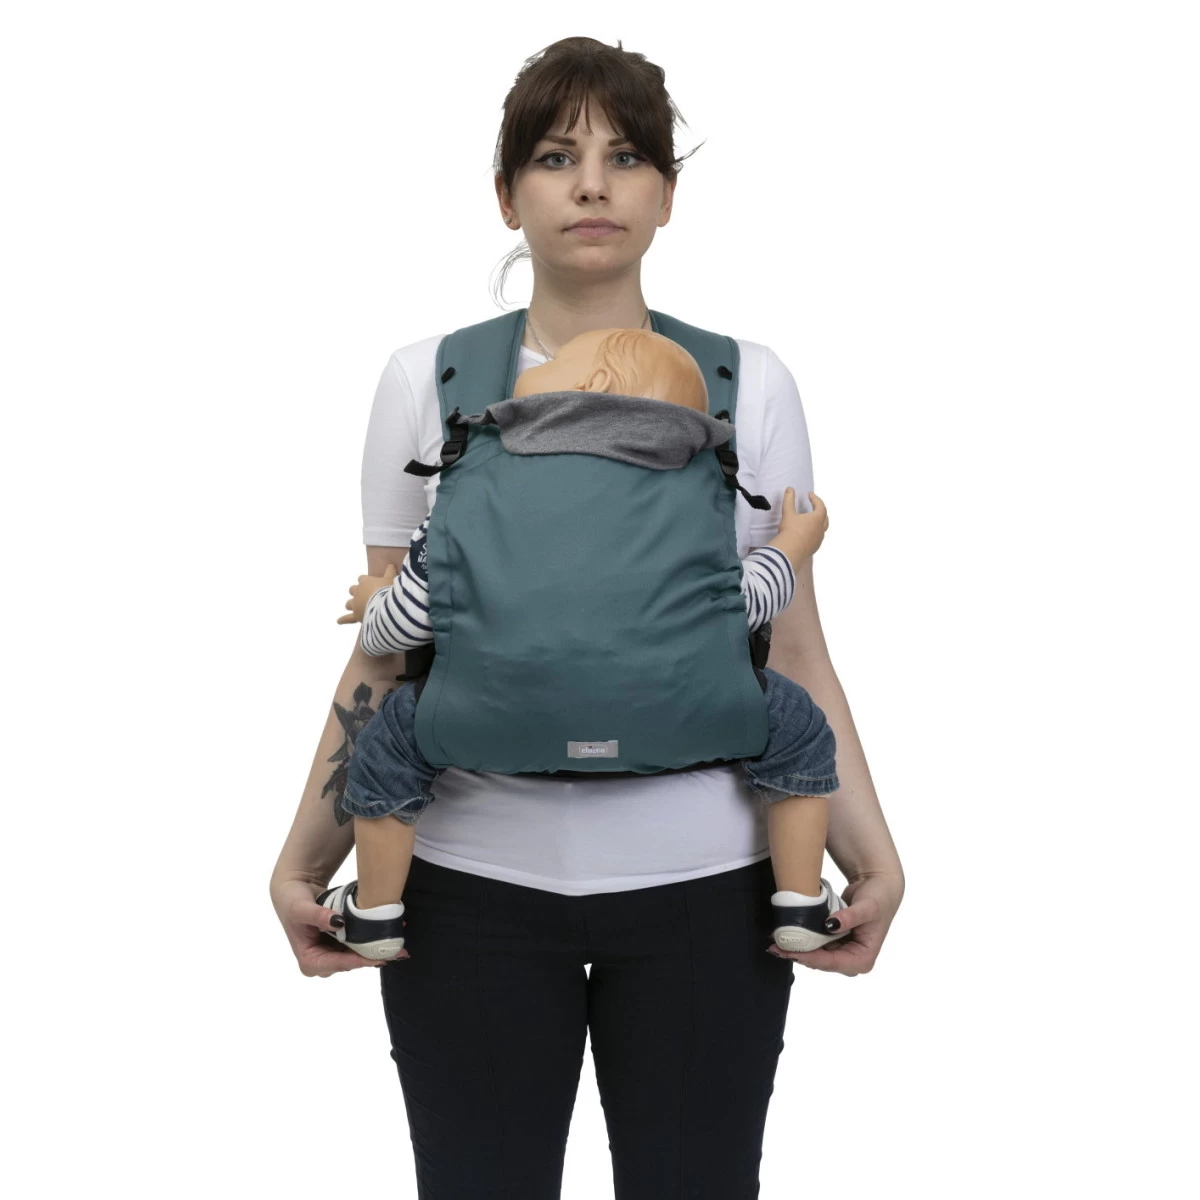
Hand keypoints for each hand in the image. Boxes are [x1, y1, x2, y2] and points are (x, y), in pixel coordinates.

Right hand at [271, 876, 408, 975]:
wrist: (294, 889)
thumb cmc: (292, 901)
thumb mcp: (300, 908)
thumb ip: (318, 915)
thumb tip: (338, 922)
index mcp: (309, 961)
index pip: (339, 964)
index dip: (361, 960)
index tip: (381, 956)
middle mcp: (321, 963)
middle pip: (352, 962)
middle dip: (374, 956)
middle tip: (399, 951)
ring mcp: (331, 954)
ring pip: (358, 956)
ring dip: (377, 949)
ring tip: (400, 945)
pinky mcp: (339, 945)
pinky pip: (358, 945)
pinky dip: (372, 940)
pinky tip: (390, 934)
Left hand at [337, 563, 397, 625]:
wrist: (384, 605)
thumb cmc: (387, 590)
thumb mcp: (391, 579)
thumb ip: (390, 572)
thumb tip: (391, 565)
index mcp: (365, 581)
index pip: (362, 579)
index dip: (365, 581)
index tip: (371, 583)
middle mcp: (357, 592)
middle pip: (353, 590)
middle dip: (356, 592)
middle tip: (363, 594)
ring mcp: (355, 604)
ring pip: (349, 603)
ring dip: (351, 604)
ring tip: (354, 606)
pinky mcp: (356, 615)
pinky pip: (347, 618)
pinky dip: (343, 620)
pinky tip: (338, 621)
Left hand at [767, 871, 902, 975]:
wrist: (879, 887)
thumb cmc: (878, 898)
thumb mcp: (868, 907)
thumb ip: (851, 917)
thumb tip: (831, 925)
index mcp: (863, 959)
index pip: (832, 962)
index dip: (810, 958)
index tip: (790, 951)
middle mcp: (852, 960)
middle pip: (821, 963)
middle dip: (799, 955)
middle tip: (775, 947)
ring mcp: (843, 952)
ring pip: (816, 957)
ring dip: (797, 950)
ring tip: (775, 943)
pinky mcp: (835, 944)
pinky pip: (816, 946)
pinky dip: (802, 942)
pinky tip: (786, 936)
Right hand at [769, 489, 827, 567]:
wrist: (790, 550)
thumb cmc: (791, 530)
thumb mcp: (788, 513)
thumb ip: (789, 500)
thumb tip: (790, 489)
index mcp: (817, 518)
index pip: (820, 506)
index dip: (815, 499)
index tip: (810, 495)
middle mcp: (820, 529)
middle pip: (825, 518)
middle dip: (820, 511)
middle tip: (815, 507)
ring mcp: (818, 539)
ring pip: (822, 529)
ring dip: (818, 523)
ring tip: (811, 521)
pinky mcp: (814, 548)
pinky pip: (817, 538)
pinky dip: (814, 534)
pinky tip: (807, 534)